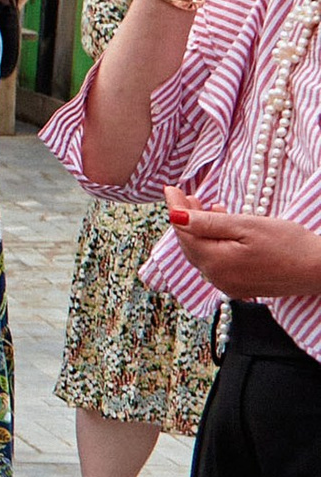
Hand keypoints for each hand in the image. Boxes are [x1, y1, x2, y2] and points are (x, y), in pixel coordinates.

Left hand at [160, 192, 320, 300]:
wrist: (319, 269)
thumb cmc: (288, 243)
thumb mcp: (246, 225)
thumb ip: (208, 223)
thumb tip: (175, 217)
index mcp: (216, 264)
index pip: (184, 234)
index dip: (176, 209)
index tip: (170, 189)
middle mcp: (218, 279)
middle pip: (191, 246)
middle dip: (186, 220)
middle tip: (185, 195)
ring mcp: (229, 286)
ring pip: (204, 254)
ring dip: (200, 231)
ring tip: (204, 205)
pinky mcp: (241, 287)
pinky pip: (218, 263)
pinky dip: (214, 244)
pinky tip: (222, 228)